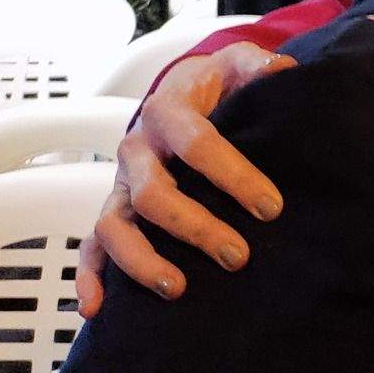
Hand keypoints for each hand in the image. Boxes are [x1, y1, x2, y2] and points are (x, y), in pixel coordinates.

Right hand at [74, 43, 291, 317]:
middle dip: (196, 228)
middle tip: (239, 256)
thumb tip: (283, 71)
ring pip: (114, 226)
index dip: (234, 177)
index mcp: (167, 111)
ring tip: (178, 288)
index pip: (198, 145)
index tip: (272, 208)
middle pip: (155, 195)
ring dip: (142, 261)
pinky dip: (89, 277)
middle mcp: (137, 150)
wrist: (180, 89)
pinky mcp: (114, 208)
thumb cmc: (217, 83)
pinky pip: (91, 245)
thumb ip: (259, 65)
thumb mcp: (238, 63)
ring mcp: (121, 183)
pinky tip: (97, 308)